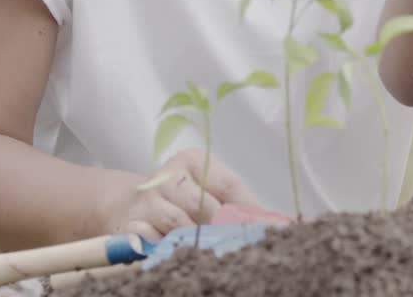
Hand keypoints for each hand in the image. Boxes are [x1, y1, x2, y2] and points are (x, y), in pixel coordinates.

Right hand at [95, 148, 261, 239]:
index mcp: (193, 159)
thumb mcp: (209, 189)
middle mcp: (168, 174)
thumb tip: (284, 223)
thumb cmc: (182, 197)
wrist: (128, 204)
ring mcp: (146, 199)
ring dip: (196, 241)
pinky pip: (154, 241)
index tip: (266, 229)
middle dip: (223, 229)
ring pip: (180, 225)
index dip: (249, 210)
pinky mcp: (129, 224)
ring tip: (207, 249)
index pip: (229, 185)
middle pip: (206, 206)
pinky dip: (168, 249)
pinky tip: (177, 251)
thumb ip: (240, 203)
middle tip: (237, 245)